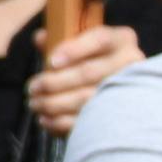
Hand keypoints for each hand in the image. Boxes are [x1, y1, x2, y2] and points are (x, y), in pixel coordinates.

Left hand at [25, 20, 143, 132]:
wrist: (119, 88)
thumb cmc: (93, 60)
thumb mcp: (80, 44)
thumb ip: (59, 39)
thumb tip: (40, 38)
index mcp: (121, 39)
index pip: (99, 39)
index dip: (74, 50)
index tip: (51, 62)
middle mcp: (130, 62)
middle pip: (88, 72)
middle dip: (53, 82)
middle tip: (32, 88)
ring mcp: (129, 89)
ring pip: (85, 99)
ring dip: (53, 104)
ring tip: (34, 104)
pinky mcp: (121, 114)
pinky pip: (87, 120)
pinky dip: (61, 122)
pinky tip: (45, 120)